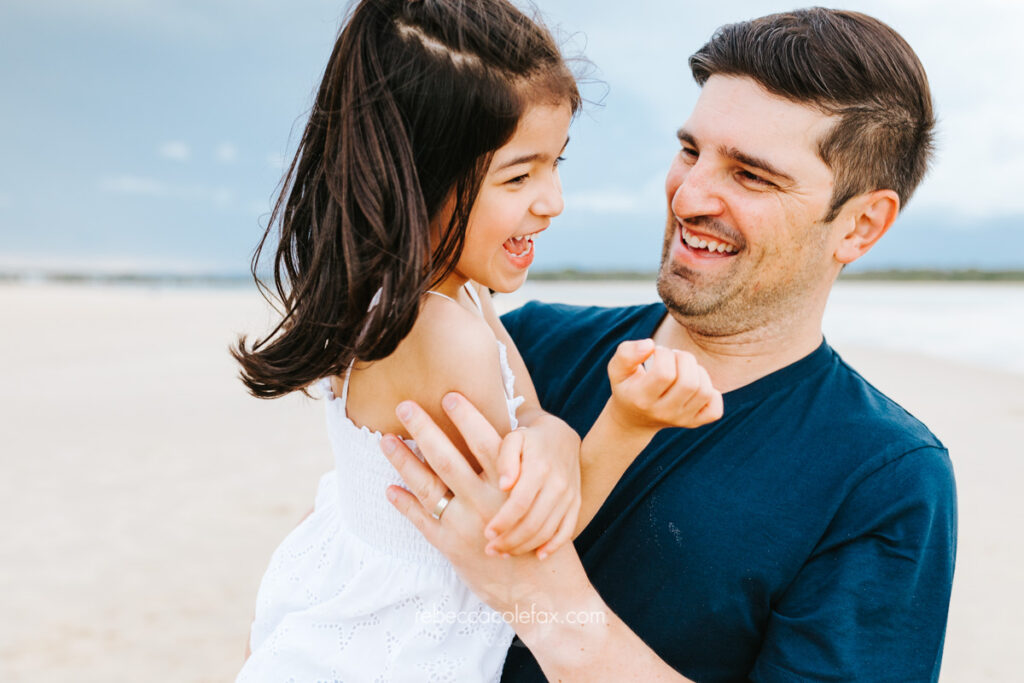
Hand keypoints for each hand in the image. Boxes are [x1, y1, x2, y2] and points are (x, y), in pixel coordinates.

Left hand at [380, 393, 590, 621]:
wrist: (544, 594)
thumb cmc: (543, 542)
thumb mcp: (538, 502)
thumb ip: (515, 475)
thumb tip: (498, 440)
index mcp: (509, 487)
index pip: (483, 440)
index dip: (465, 416)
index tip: (448, 394)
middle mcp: (485, 502)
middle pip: (446, 457)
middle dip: (423, 428)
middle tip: (404, 405)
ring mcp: (465, 525)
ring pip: (426, 485)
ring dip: (403, 460)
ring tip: (386, 440)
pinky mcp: (451, 548)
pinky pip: (421, 520)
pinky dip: (403, 503)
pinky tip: (390, 487)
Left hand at [484, 418, 581, 558]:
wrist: (561, 436)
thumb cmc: (528, 440)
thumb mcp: (513, 439)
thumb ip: (505, 459)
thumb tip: (504, 485)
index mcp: (539, 468)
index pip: (520, 503)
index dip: (503, 522)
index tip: (487, 534)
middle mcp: (558, 484)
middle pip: (533, 522)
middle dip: (510, 541)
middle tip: (490, 550)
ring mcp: (569, 496)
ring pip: (548, 531)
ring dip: (526, 546)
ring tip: (505, 553)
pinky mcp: (576, 503)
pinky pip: (567, 530)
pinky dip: (554, 546)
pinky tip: (538, 556)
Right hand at [607, 339, 722, 431]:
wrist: (633, 419)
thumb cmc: (628, 386)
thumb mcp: (617, 369)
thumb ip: (627, 353)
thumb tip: (650, 345)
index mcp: (641, 399)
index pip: (664, 374)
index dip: (664, 354)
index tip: (657, 352)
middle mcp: (662, 413)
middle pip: (688, 383)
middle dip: (684, 359)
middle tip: (673, 358)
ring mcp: (680, 420)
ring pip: (704, 392)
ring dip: (698, 371)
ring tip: (683, 368)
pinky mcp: (694, 423)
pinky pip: (715, 410)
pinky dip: (712, 394)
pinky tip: (696, 386)